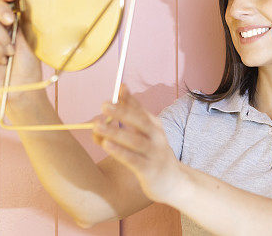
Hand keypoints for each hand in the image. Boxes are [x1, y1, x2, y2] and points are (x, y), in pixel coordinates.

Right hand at [0, 0, 43, 106]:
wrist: (22, 87)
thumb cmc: (29, 65)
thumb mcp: (29, 40)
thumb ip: (20, 23)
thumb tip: (18, 4)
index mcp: (15, 20)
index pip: (7, 0)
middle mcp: (1, 25)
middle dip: (0, 9)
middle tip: (11, 21)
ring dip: (2, 38)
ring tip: (11, 53)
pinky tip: (3, 61)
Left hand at [92, 85, 187, 205]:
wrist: (174, 183)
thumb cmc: (152, 157)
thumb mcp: (141, 140)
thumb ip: (121, 130)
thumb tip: (98, 123)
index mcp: (154, 126)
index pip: (141, 109)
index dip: (130, 98)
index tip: (119, 87)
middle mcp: (156, 137)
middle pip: (139, 121)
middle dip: (122, 112)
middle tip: (104, 105)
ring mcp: (154, 153)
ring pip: (134, 140)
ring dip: (115, 132)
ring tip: (97, 126)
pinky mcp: (149, 170)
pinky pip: (133, 159)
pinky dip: (119, 151)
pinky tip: (106, 145)